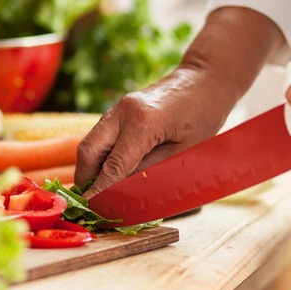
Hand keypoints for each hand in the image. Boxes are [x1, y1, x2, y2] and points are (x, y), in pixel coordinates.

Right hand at [75, 7, 285, 198]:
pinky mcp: (119, 108)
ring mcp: (118, 107)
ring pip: (90, 142)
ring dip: (90, 167)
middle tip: (92, 202)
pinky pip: (100, 135)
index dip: (100, 192)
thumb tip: (122, 193)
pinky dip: (99, 155)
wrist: (205, 78)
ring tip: (99, 190)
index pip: (112, 167)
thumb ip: (150, 171)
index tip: (94, 211)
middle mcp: (123, 112)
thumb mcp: (183, 152)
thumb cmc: (204, 115)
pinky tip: (109, 171)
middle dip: (85, 179)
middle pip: (88, 151)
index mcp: (142, 123)